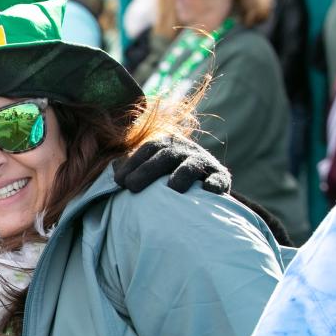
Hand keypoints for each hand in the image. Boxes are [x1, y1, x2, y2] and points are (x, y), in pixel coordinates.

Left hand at [113, 137, 230, 194]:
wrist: (205, 186)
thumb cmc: (169, 178)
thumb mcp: (153, 168)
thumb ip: (136, 167)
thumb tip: (114, 168)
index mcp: (167, 145)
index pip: (148, 149)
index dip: (132, 163)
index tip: (118, 180)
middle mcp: (185, 150)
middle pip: (166, 155)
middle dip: (147, 170)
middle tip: (131, 187)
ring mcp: (204, 162)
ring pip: (191, 165)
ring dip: (182, 175)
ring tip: (172, 188)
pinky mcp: (221, 176)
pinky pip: (218, 178)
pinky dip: (214, 183)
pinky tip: (208, 190)